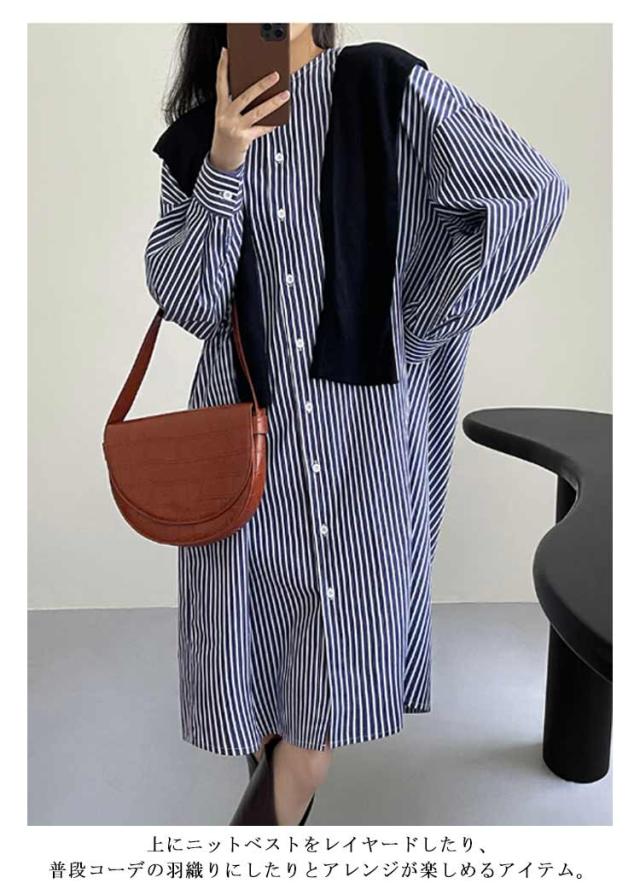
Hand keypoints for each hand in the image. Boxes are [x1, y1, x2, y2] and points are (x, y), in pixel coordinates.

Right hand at [209, 47, 288, 172]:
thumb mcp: (226, 116)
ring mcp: (234, 127)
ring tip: (285, 94)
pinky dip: (271, 124)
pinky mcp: (243, 139)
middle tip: (275, 75)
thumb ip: (236, 103)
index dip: (222, 67)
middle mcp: (226, 115)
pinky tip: (281, 118)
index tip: (226, 52)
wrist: (221, 158)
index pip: (220, 83)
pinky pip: (261, 129)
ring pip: (257, 112)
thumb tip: (257, 89)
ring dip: (273, 102)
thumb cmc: (227, 134)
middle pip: (245, 96)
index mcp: (221, 107)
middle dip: (261, 85)